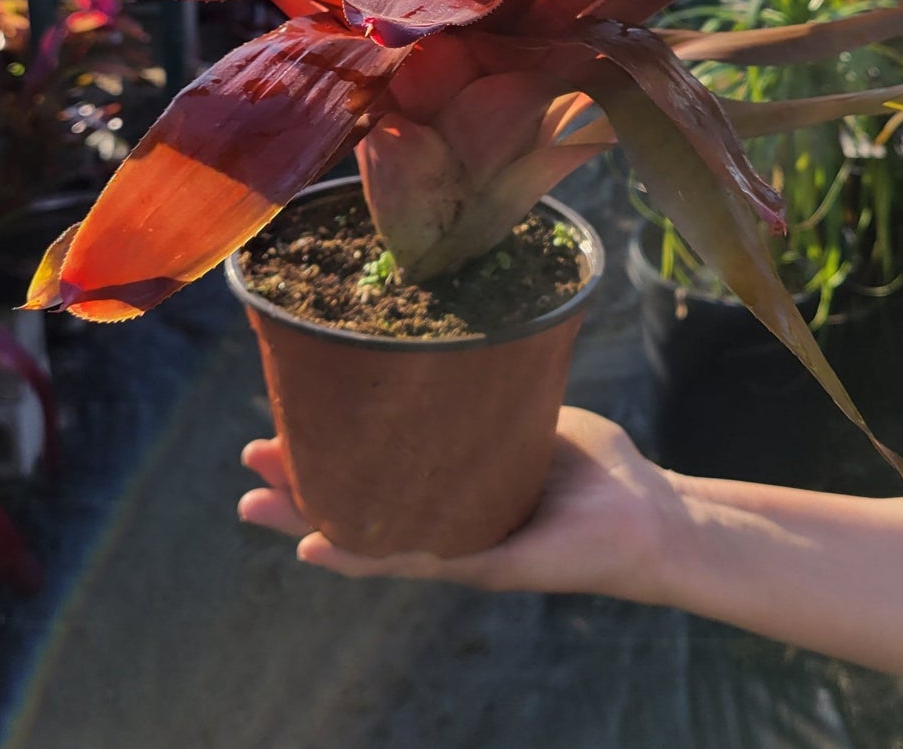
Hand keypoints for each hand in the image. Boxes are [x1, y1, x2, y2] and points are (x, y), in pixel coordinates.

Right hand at [239, 406, 691, 600]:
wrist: (653, 514)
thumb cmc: (599, 468)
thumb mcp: (527, 415)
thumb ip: (486, 391)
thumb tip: (444, 338)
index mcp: (451, 484)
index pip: (377, 471)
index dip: (327, 454)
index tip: (281, 426)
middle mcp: (446, 519)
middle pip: (358, 506)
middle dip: (300, 488)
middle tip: (249, 469)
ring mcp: (459, 546)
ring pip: (367, 536)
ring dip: (309, 521)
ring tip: (256, 506)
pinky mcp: (484, 565)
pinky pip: (412, 558)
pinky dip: (359, 554)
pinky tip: (316, 547)